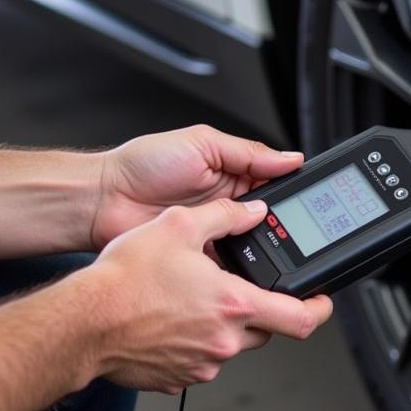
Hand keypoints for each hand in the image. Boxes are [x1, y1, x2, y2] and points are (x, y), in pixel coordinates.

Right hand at [81, 197, 331, 392]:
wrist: (81, 324)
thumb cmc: (124, 280)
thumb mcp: (177, 227)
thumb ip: (224, 216)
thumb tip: (253, 212)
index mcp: (233, 305)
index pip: (300, 319)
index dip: (319, 309)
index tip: (322, 302)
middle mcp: (223, 342)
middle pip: (265, 330)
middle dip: (259, 308)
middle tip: (237, 287)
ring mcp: (201, 366)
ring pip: (230, 344)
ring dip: (221, 324)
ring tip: (188, 299)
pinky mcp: (177, 379)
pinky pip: (198, 359)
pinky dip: (193, 341)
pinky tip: (168, 320)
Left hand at [89, 125, 302, 248]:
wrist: (103, 200)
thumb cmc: (142, 165)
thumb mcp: (201, 144)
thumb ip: (247, 153)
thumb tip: (290, 158)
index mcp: (232, 172)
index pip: (274, 184)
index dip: (291, 192)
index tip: (307, 201)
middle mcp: (226, 202)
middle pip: (268, 217)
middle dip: (277, 222)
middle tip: (283, 225)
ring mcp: (213, 230)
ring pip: (252, 243)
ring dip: (259, 245)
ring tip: (263, 244)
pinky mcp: (200, 255)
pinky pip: (228, 264)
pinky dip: (237, 266)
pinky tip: (243, 265)